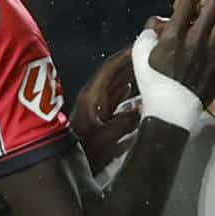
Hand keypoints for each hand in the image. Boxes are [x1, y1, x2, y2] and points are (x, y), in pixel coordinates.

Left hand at [72, 47, 139, 173]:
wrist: (65, 171)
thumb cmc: (81, 154)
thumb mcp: (105, 139)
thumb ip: (124, 123)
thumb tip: (143, 109)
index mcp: (92, 98)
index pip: (109, 69)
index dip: (125, 56)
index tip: (141, 44)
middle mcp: (93, 100)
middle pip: (114, 75)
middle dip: (131, 62)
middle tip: (149, 52)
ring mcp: (96, 110)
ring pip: (116, 87)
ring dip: (131, 76)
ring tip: (148, 67)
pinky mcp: (99, 120)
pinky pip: (117, 101)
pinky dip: (128, 94)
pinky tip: (136, 93)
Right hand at [146, 0, 214, 106]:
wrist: (172, 110)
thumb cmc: (153, 83)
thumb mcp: (140, 54)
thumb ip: (149, 32)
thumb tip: (161, 21)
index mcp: (173, 36)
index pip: (187, 0)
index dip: (185, 0)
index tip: (183, 9)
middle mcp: (195, 40)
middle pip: (213, 3)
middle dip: (209, 0)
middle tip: (205, 9)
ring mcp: (212, 52)